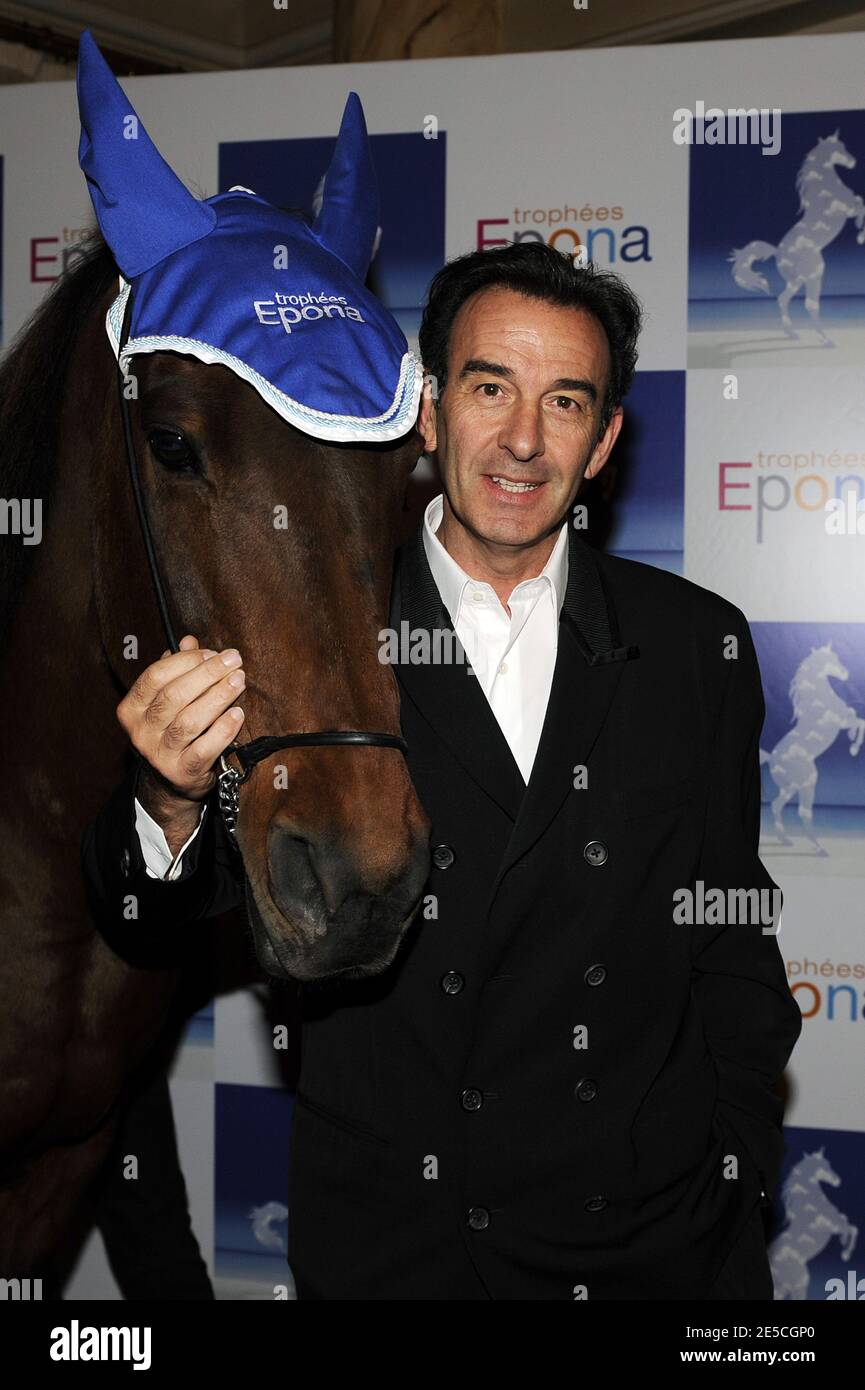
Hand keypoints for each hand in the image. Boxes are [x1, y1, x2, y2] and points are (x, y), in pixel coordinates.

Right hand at [117, 634, 245, 834]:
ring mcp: (160, 754)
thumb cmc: (171, 730)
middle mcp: (141, 732)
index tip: (213, 652)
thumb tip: (189, 640)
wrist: (171, 781)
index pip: (155, 676)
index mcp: (132, 709)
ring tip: (239, 681)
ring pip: (190, 720)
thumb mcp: (167, 700)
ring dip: (218, 696)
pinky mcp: (182, 772)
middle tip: (234, 661)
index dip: (186, 661)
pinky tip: (238, 714)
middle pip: (174, 695)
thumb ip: (175, 670)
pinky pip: (205, 748)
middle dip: (208, 674)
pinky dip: (223, 729)